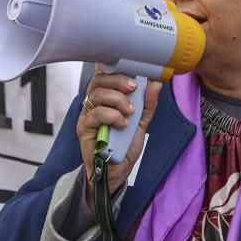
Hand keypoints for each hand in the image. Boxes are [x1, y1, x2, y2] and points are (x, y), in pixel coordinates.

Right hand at [76, 67, 161, 208]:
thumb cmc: (124, 145)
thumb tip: (156, 84)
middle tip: (133, 88)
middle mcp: (93, 104)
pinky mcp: (83, 128)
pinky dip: (112, 116)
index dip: (114, 69)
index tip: (132, 71)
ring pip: (96, 95)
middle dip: (118, 81)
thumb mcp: (141, 123)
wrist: (116, 171)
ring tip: (130, 112)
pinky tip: (122, 124)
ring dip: (117, 100)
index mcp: (105, 98)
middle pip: (98, 81)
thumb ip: (148, 104)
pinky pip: (95, 114)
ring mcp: (87, 115)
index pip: (105, 76)